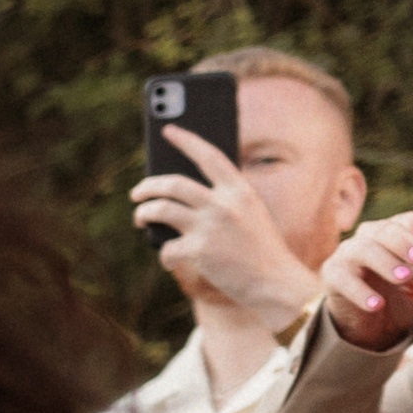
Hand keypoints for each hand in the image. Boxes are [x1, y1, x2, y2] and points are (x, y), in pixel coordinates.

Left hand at [131, 133, 318, 335]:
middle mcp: (224, 204)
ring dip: (143, 213)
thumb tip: (177, 196)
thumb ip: (223, 201)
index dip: (187, 140)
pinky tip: (170, 259)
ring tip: (140, 218)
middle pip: (173, 184)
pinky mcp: (199, 251)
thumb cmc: (259, 250)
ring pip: (161, 209)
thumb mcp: (250, 215)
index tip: (168, 129)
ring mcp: (211, 227)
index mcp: (241, 191)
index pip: (209, 156)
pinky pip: (167, 248)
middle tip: (137, 192)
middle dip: (148, 186)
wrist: (275, 283)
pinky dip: (165, 255)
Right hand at [318, 210, 412, 354]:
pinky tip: (376, 304)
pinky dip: (360, 291)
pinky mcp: (332, 276)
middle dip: (404, 242)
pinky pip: (343, 278)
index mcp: (397, 233)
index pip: (406, 220)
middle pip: (385, 230)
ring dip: (386, 262)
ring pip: (363, 249)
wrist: (373, 325)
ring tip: (405, 278)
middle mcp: (371, 237)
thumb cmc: (405, 298)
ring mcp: (349, 254)